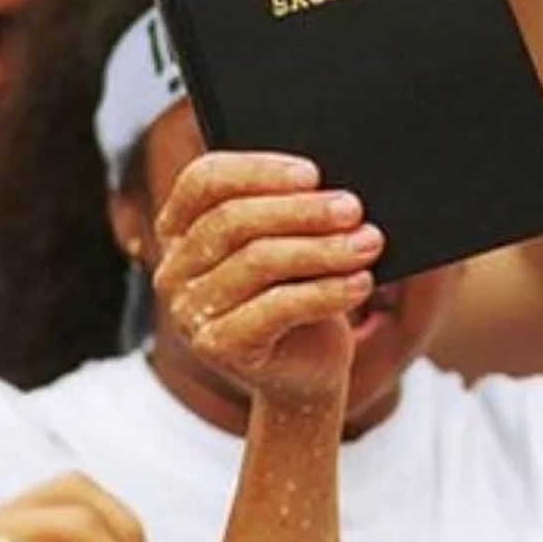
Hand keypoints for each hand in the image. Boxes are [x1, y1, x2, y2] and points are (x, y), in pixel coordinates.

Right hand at [151, 153, 381, 406]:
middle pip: (233, 220)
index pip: (204, 180)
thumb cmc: (298, 292)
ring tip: (369, 243)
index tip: (313, 173)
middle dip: (301, 210)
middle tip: (352, 208)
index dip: (258, 170)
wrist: (306, 370)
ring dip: (322, 249)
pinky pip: (276, 308)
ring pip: (258, 261)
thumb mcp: (288, 242)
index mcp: (179, 228)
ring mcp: (189, 312)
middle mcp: (173, 269)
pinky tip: (360, 282)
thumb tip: (329, 185)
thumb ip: (289, 209)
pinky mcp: (218, 347)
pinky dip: (326, 291)